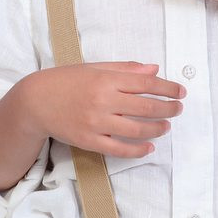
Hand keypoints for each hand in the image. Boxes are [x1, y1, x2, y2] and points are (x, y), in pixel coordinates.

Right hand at [24, 62, 185, 158]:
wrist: (37, 101)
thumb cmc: (67, 80)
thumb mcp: (96, 67)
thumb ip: (125, 69)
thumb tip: (154, 70)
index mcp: (106, 79)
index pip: (146, 83)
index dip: (167, 87)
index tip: (181, 91)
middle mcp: (103, 100)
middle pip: (146, 107)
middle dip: (168, 108)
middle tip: (179, 109)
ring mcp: (97, 122)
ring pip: (136, 129)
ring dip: (157, 128)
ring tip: (166, 126)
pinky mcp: (90, 141)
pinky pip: (119, 149)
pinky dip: (138, 150)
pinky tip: (149, 147)